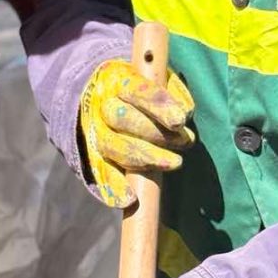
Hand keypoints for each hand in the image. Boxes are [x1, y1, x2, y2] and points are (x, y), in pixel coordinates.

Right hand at [79, 58, 194, 207]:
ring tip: (174, 163)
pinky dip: (113, 188)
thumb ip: (174, 92)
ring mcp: (94, 131)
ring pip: (113, 146)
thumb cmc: (142, 87)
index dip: (158, 105)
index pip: (135, 90)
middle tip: (185, 141)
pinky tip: (128, 199)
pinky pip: (99, 171)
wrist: (101, 94)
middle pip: (121, 118)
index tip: (179, 120)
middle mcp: (100, 104)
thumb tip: (184, 113)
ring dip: (145, 158)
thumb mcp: (158, 78)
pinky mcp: (92, 154)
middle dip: (156, 133)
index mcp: (116, 79)